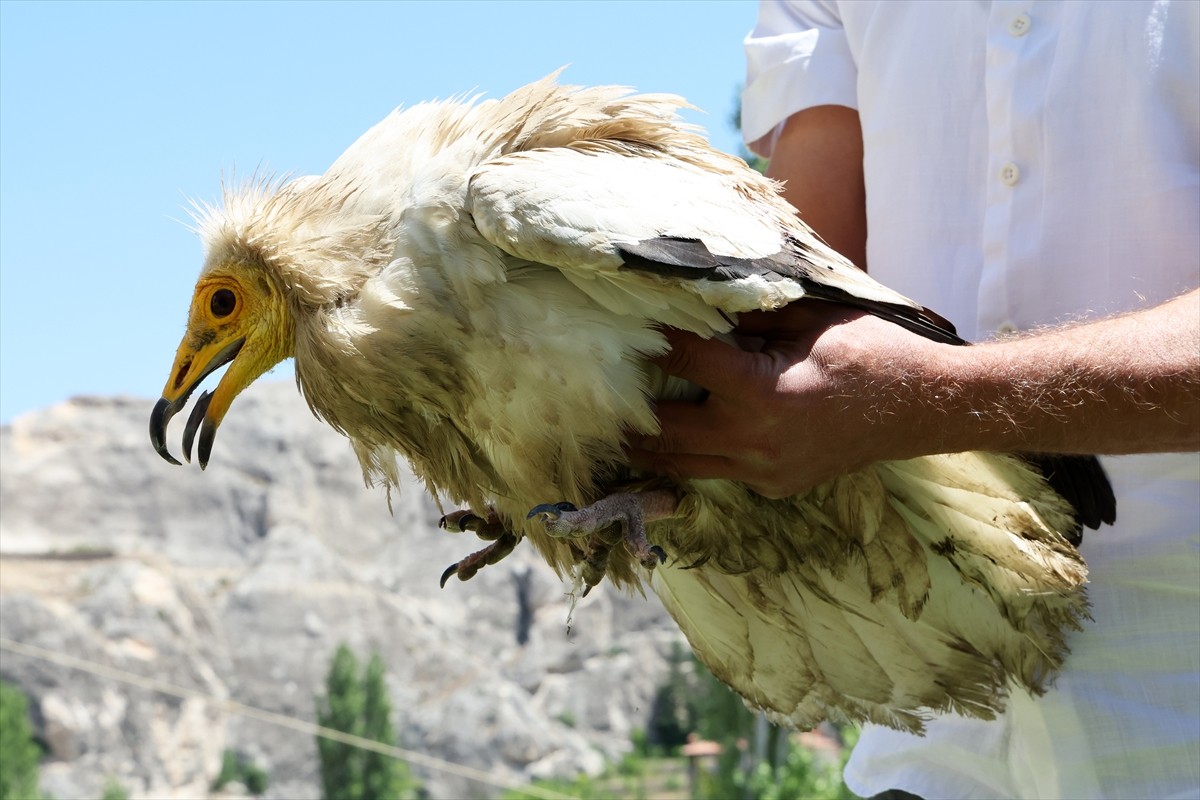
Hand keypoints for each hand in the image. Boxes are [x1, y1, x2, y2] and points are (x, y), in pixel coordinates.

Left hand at [628, 302, 946, 497]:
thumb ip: (750, 313)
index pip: (683, 359)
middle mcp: (753, 441)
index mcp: (760, 393)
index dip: (653, 337)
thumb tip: (697, 296)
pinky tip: (681, 430)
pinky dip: (695, 452)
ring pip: (681, 464)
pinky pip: (718, 470)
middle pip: (662, 431)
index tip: (624, 321)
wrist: (922, 408)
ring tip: (617, 421)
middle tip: (599, 386)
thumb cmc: (873, 350)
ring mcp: (763, 472)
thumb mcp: (812, 317)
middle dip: (628, 408)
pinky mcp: (774, 486)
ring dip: (650, 442)